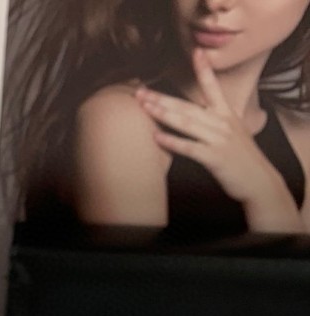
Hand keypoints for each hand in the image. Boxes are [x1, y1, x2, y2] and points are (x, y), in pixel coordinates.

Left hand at [135, 48, 303, 232]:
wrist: (258, 180)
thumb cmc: (240, 158)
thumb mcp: (231, 133)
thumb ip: (213, 122)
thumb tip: (192, 117)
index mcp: (226, 114)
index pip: (213, 87)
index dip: (204, 69)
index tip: (196, 52)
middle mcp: (222, 122)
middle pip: (188, 106)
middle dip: (162, 98)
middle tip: (141, 92)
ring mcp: (219, 139)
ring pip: (187, 123)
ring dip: (163, 114)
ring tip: (144, 108)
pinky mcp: (214, 157)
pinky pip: (189, 147)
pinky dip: (172, 142)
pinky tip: (157, 137)